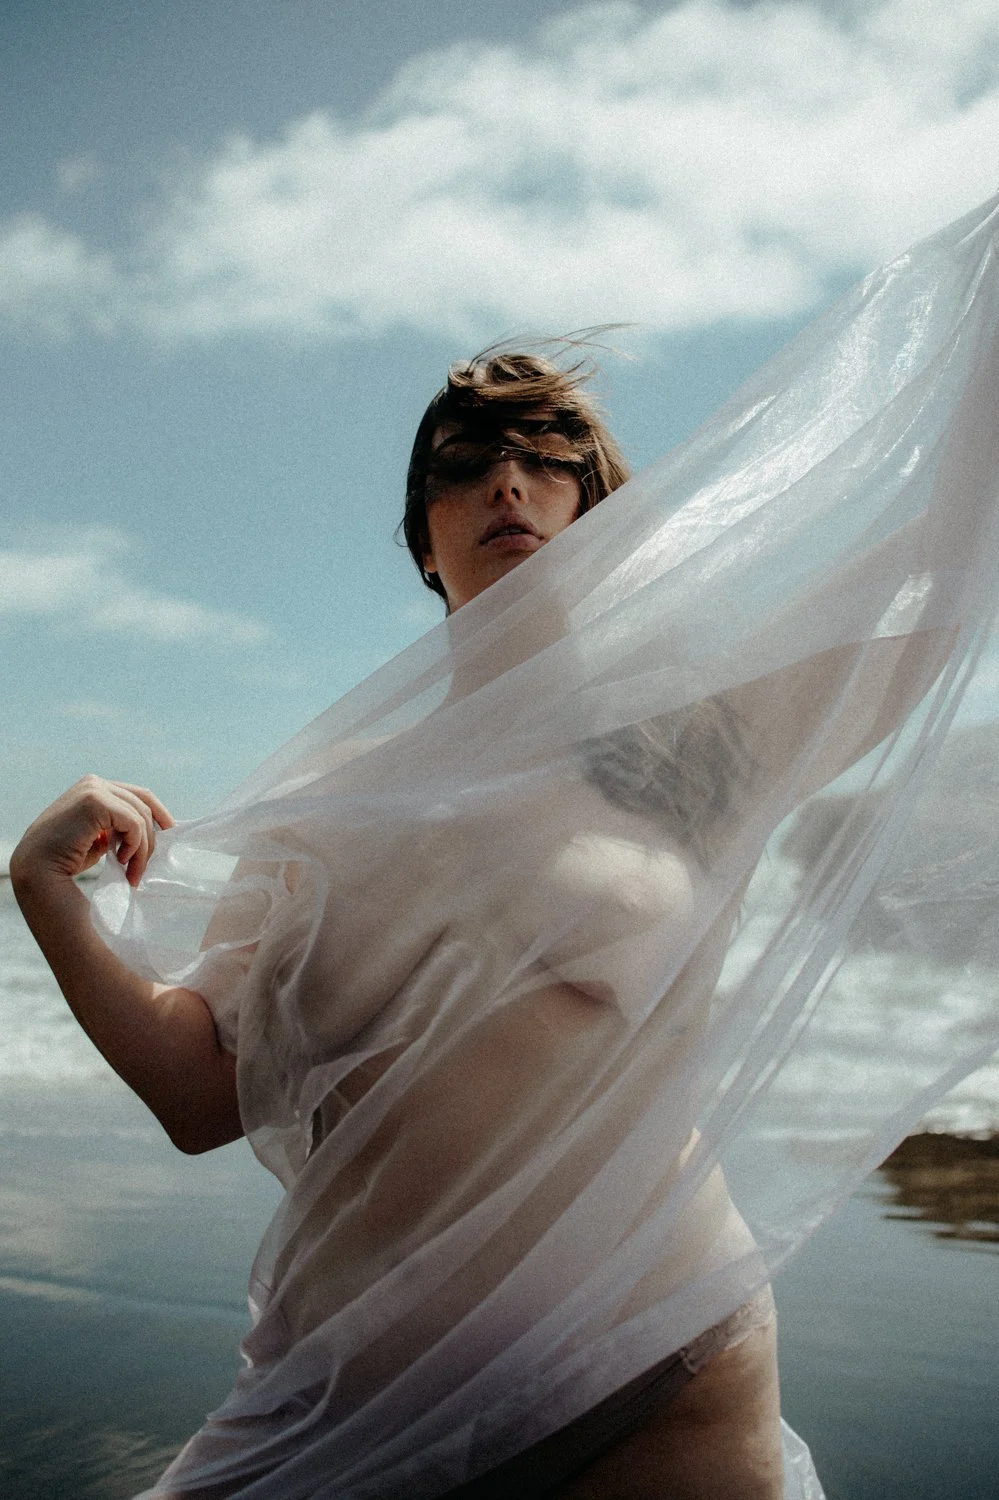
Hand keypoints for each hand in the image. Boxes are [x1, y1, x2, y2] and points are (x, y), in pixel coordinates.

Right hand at [11, 776, 174, 889]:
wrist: (37, 870)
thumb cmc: (65, 859)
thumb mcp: (98, 837)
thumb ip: (118, 827)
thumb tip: (150, 832)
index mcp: (94, 788)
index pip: (137, 794)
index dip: (158, 812)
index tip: (170, 833)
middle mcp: (94, 783)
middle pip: (143, 803)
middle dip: (150, 838)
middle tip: (143, 869)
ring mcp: (94, 788)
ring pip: (140, 816)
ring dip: (142, 849)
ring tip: (132, 873)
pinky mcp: (95, 800)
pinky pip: (133, 822)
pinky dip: (134, 845)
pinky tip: (121, 861)